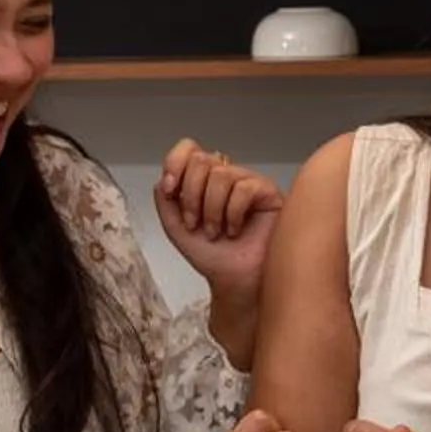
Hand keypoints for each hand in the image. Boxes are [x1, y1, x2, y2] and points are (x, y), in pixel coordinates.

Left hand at [155, 141, 282, 302]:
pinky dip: (232, 213)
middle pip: (202, 160)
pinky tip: (235, 230)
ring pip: (221, 174)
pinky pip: (244, 188)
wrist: (234, 281)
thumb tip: (163, 178)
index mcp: (203, 181)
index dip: (176, 163)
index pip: (189, 150)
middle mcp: (226, 177)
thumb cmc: (213, 257)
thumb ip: (164, 201)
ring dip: (211, 210)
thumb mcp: (176, 228)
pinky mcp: (267, 192)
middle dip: (191, 196)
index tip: (170, 189)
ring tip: (215, 232)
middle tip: (194, 223)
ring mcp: (247, 182)